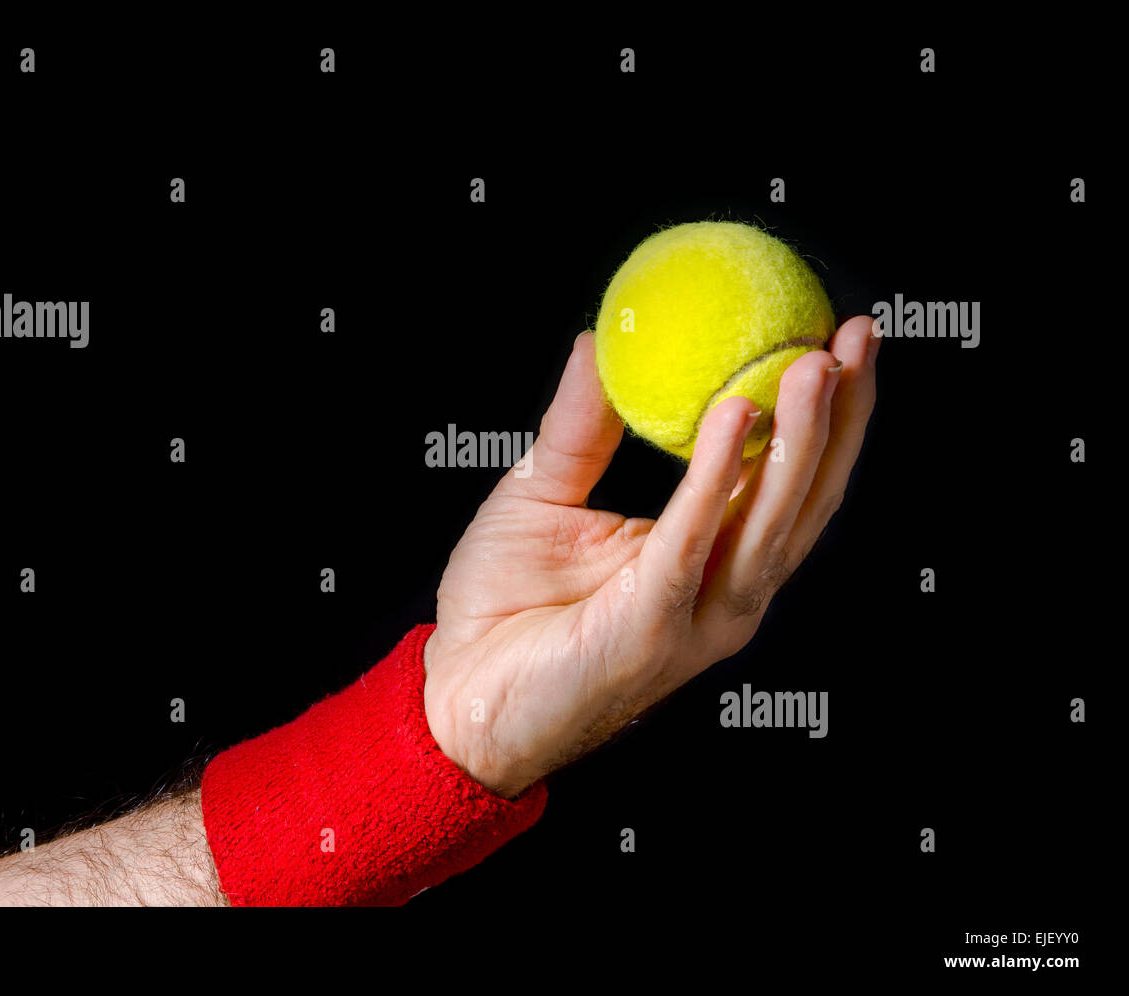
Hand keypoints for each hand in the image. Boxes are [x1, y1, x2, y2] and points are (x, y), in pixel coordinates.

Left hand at [423, 316, 878, 796]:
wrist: (458, 696)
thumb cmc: (502, 606)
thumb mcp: (543, 492)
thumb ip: (582, 425)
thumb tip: (600, 338)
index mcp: (707, 559)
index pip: (783, 479)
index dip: (822, 411)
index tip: (835, 331)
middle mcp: (720, 591)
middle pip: (803, 499)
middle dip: (842, 417)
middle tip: (858, 335)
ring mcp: (696, 617)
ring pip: (769, 523)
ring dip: (801, 440)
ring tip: (816, 364)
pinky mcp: (652, 630)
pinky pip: (691, 543)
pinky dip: (717, 479)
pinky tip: (736, 417)